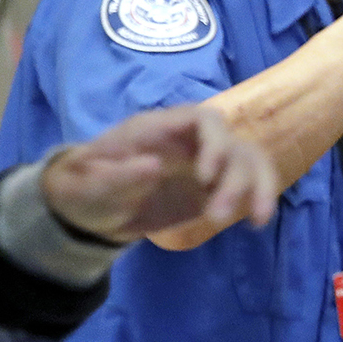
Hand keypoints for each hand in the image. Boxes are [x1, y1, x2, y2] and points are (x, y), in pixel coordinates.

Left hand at [40, 105, 277, 241]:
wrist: (87, 211)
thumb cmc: (82, 189)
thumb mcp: (86, 185)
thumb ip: (116, 175)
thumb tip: (155, 165)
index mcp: (160, 129)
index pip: (204, 120)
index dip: (216, 144)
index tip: (207, 177)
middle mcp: (190, 142)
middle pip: (233, 145)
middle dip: (236, 179)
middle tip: (217, 217)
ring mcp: (206, 163)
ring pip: (249, 162)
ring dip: (257, 188)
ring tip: (256, 222)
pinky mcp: (214, 187)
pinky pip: (249, 183)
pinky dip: (260, 197)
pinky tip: (257, 221)